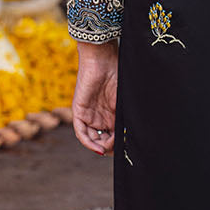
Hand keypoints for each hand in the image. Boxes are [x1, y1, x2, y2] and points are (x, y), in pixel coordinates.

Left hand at [71, 39, 118, 154]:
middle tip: (118, 150)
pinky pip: (81, 132)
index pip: (113, 136)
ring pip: (92, 138)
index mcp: (112, 114)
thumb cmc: (118, 75)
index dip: (119, 145)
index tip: (127, 148)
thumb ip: (126, 119)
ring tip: (109, 148)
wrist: (103, 59)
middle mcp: (100, 117)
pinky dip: (88, 142)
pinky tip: (97, 148)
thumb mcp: (125, 102)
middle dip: (110, 148)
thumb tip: (131, 138)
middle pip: (103, 140)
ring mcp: (89, 115)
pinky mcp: (79, 111)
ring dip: (100, 147)